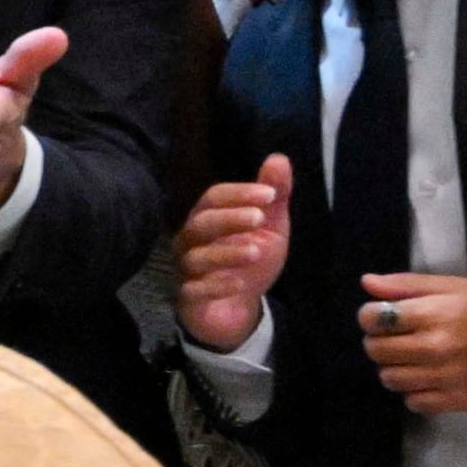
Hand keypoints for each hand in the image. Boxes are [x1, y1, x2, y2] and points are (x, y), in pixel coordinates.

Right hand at [175, 158, 290, 352]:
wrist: (238, 308)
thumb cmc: (250, 260)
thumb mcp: (270, 227)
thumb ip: (274, 196)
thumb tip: (278, 158)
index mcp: (209, 217)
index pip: (214, 197)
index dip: (239, 194)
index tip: (269, 194)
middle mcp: (192, 240)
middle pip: (201, 223)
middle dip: (230, 218)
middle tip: (259, 218)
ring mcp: (187, 269)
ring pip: (197, 257)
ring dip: (227, 253)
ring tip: (256, 252)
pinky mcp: (189, 298)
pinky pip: (195, 290)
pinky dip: (216, 285)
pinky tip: (238, 283)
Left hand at [358, 272, 466, 413]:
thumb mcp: (450, 286)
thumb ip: (405, 285)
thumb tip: (366, 283)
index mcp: (432, 314)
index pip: (373, 319)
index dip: (371, 317)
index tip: (382, 317)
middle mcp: (434, 347)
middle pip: (376, 351)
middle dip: (380, 342)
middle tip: (398, 339)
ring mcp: (444, 377)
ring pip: (390, 379)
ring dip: (396, 368)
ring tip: (415, 359)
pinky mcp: (455, 401)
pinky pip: (413, 402)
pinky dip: (415, 392)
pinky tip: (430, 378)